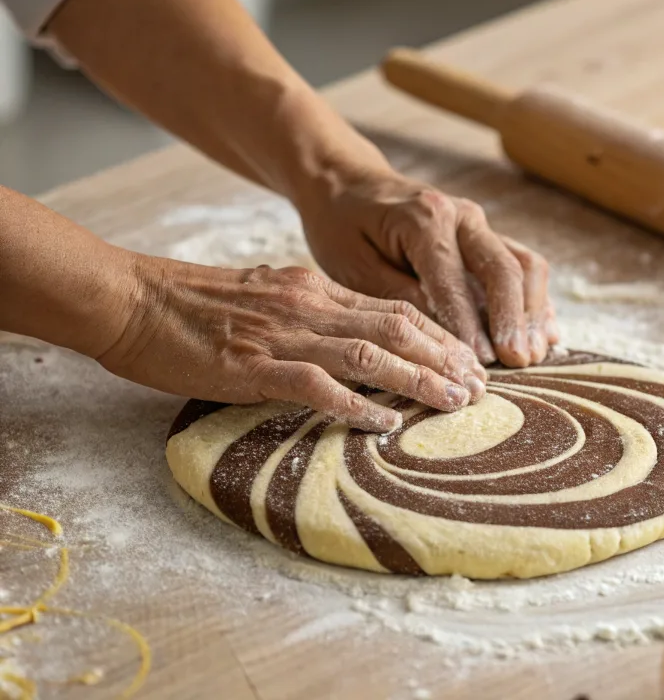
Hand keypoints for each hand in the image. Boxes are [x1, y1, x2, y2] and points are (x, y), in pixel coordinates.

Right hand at [100, 255, 486, 431]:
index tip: (469, 360)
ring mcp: (284, 334)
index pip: (394, 309)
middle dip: (446, 357)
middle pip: (398, 327)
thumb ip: (308, 313)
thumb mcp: (265, 296)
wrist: (132, 299)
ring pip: (370, 353)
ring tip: (454, 402)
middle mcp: (309, 306)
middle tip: (480, 386)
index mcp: (314, 289)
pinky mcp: (253, 365)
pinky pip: (317, 385)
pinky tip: (385, 423)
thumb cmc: (194, 305)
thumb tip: (347, 337)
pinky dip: (356, 404)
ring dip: (419, 379)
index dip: (440, 335)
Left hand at [295, 169, 558, 367]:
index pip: (454, 279)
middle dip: (514, 319)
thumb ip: (396, 296)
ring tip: (533, 354)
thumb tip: (440, 335)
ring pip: (525, 265)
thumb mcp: (352, 266)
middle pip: (503, 268)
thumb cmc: (343, 227)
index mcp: (424, 219)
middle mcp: (462, 216)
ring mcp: (480, 224)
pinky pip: (524, 266)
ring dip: (533, 311)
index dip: (469, 323)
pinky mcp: (488, 236)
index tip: (479, 362)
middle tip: (518, 361)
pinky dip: (536, 301)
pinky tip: (543, 334)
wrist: (349, 184)